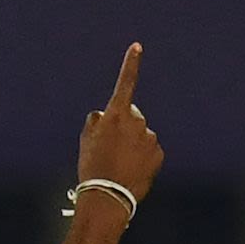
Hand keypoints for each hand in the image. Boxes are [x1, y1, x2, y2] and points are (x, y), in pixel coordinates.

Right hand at [77, 43, 163, 204]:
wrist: (108, 197)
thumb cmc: (92, 167)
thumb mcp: (85, 142)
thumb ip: (95, 123)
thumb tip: (102, 115)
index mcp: (116, 115)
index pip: (125, 84)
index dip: (130, 64)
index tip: (137, 46)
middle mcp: (136, 121)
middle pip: (132, 116)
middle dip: (124, 127)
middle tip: (109, 150)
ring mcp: (150, 137)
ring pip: (141, 135)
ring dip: (132, 145)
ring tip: (119, 165)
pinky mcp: (158, 153)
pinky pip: (149, 151)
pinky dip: (141, 158)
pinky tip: (130, 171)